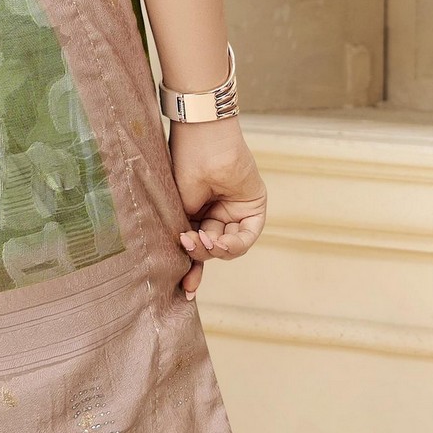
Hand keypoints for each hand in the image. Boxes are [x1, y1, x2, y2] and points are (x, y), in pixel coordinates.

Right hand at [168, 118, 265, 298]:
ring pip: (228, 246)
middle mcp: (215, 213)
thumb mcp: (179, 207)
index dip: (191, 269)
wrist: (204, 143)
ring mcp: (234, 211)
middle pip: (212, 249)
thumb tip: (184, 260)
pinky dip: (234, 244)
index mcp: (194, 211)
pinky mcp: (253, 208)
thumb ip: (185, 233)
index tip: (187, 289)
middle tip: (187, 251)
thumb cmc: (184, 166)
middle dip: (200, 256)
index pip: (195, 246)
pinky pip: (246, 237)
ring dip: (215, 250)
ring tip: (202, 241)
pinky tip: (218, 242)